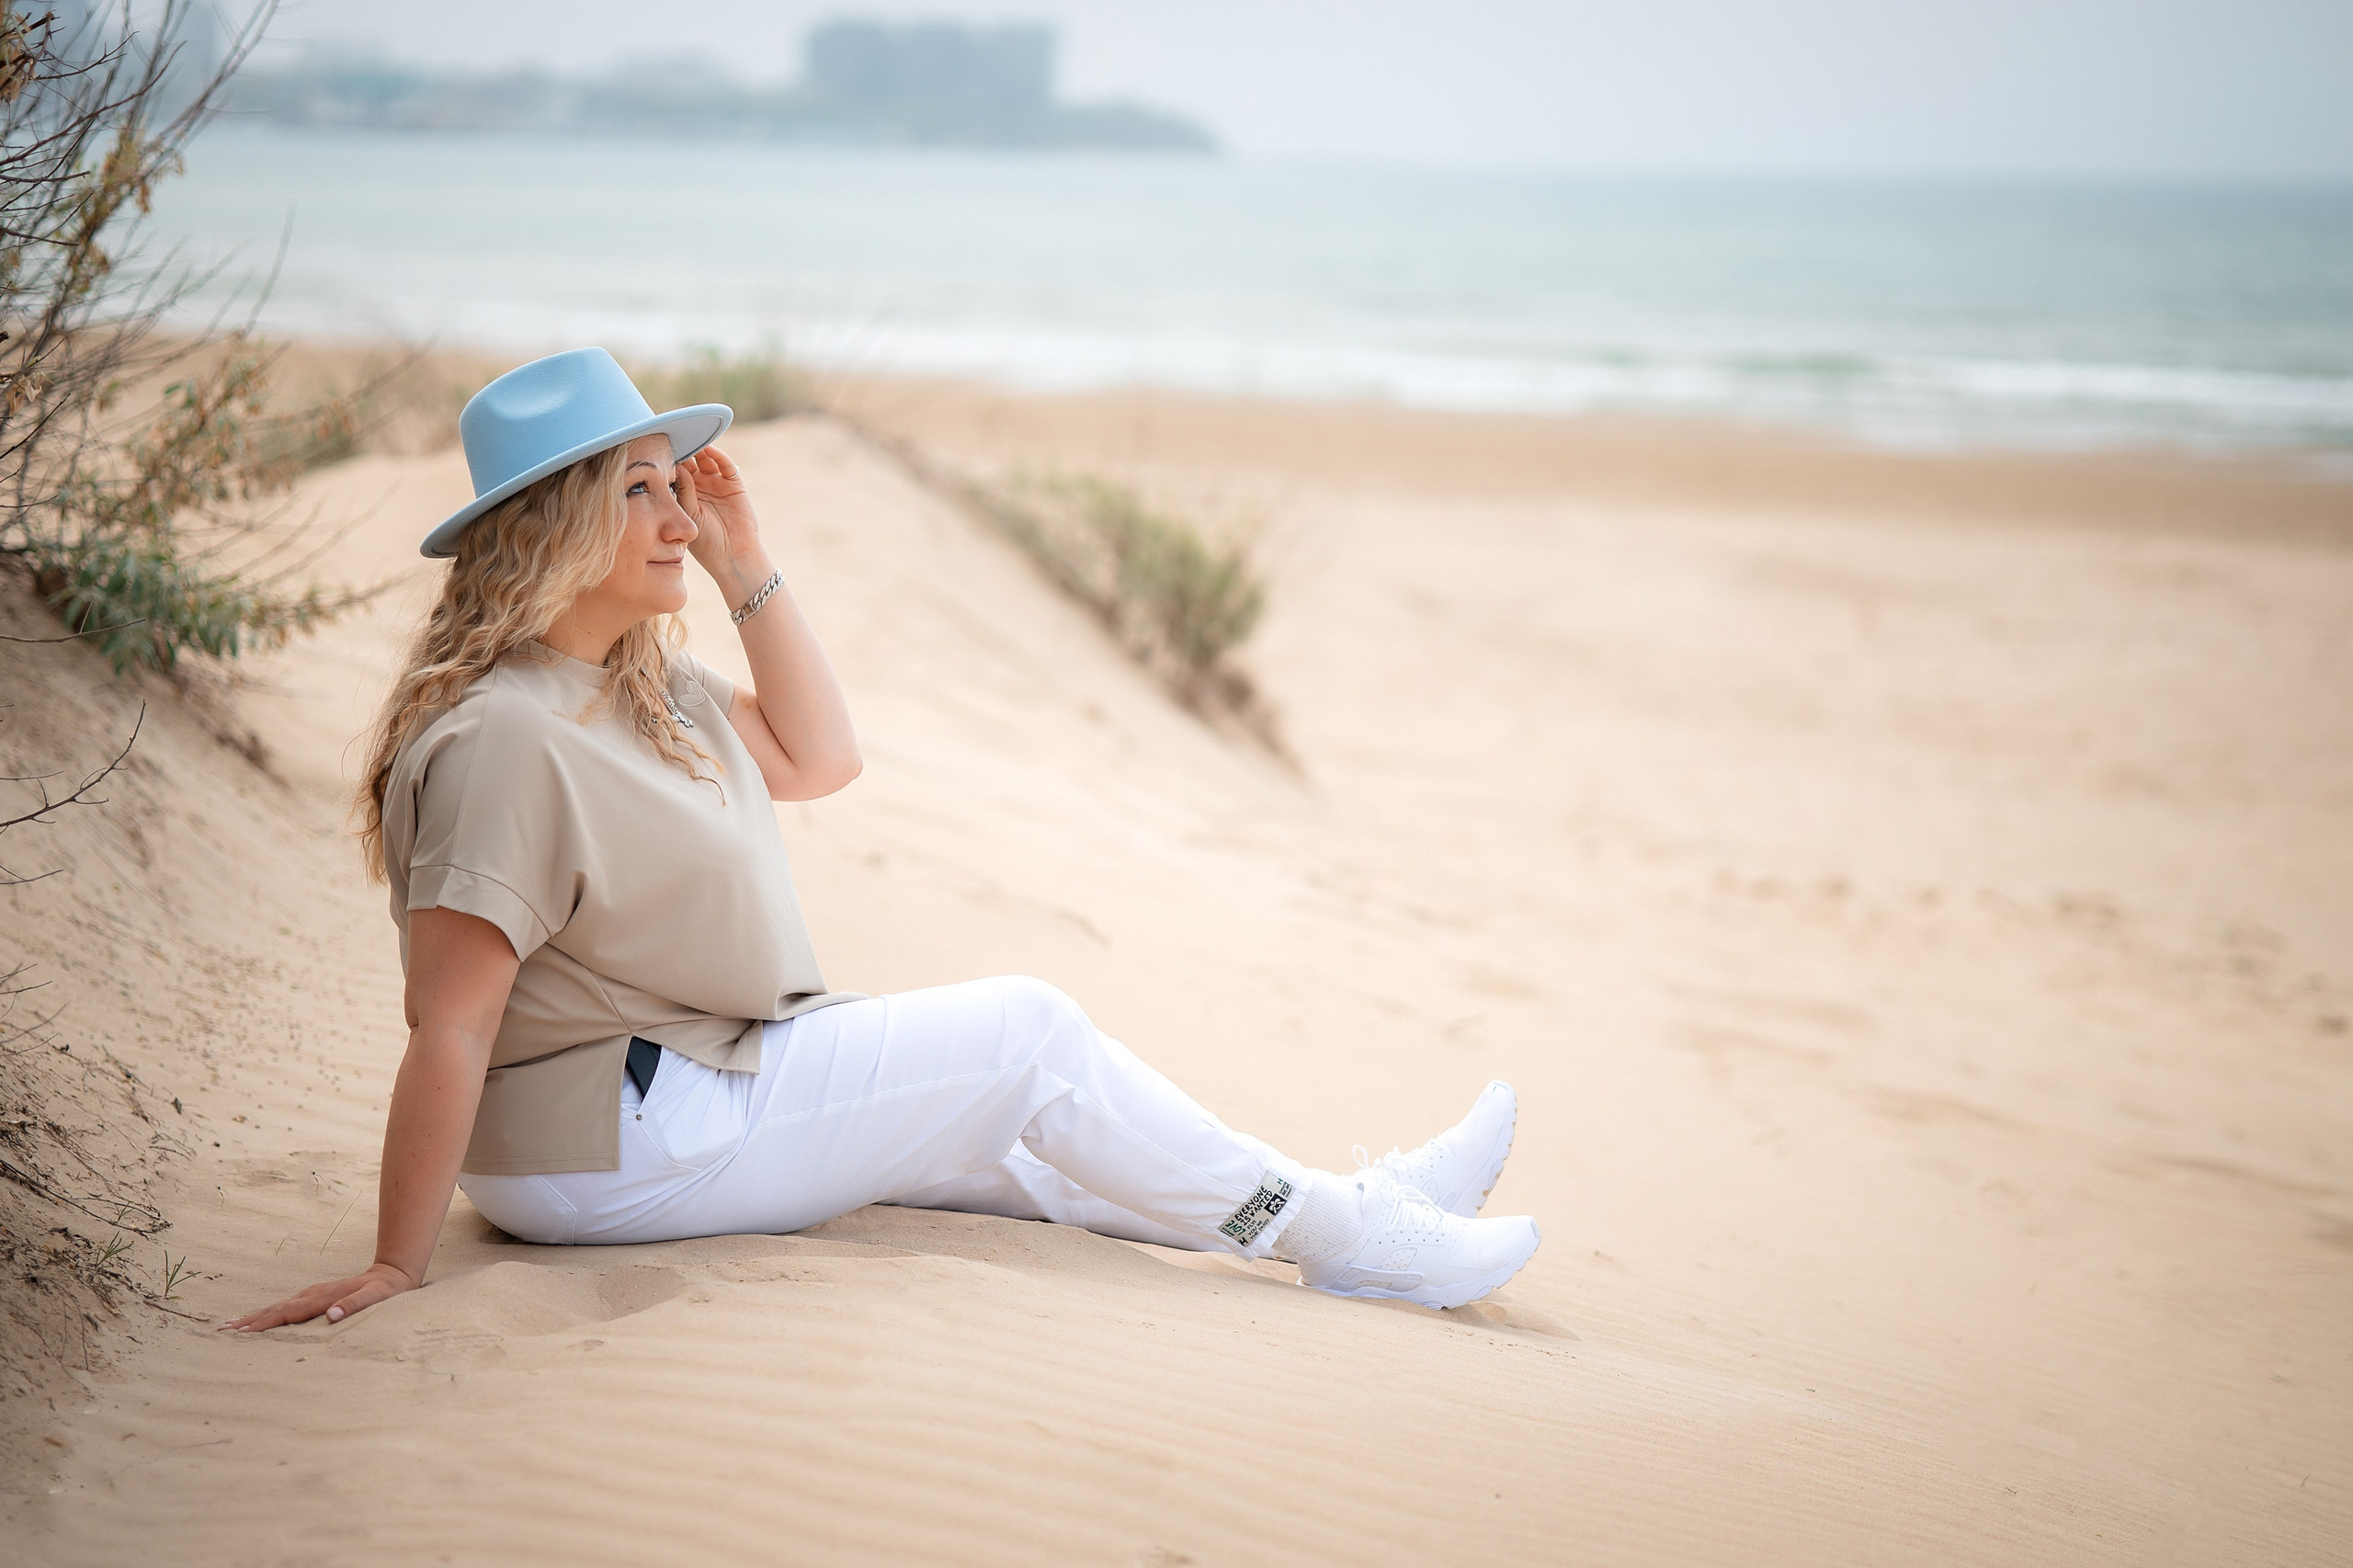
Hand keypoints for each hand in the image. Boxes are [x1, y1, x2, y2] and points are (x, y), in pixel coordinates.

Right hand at [219, 1260, 416, 1333]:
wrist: (392, 1275)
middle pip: (274, 1309)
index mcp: (321, 1298)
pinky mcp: (313, 1296)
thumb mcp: (376, 1299)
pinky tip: (256, 1318)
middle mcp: (311, 1294)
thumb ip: (355, 1306)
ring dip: (252, 1317)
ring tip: (229, 1326)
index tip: (242, 1333)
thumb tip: (332, 1315)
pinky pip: (283, 1306)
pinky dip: (266, 1313)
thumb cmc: (385, 1292)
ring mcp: (311, 1294)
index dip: (264, 1323)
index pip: (287, 1313)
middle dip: (248, 1321)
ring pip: (275, 1306)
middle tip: (221, 1331)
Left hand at [676, 444, 768, 596]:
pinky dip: (719, 456)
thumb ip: (683, 491)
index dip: (668, 459)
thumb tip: (674, 466)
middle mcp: (700, 486)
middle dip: (683, 450)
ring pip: (707, 460)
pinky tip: (709, 450)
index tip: (657, 448)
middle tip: (673, 437)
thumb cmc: (706, 542)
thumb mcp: (688, 514)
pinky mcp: (734, 484)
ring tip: (691, 439)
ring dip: (700, 449)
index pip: (675, 470)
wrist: (732, 556)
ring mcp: (717, 484)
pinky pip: (726, 466)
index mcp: (685, 494)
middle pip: (690, 461)